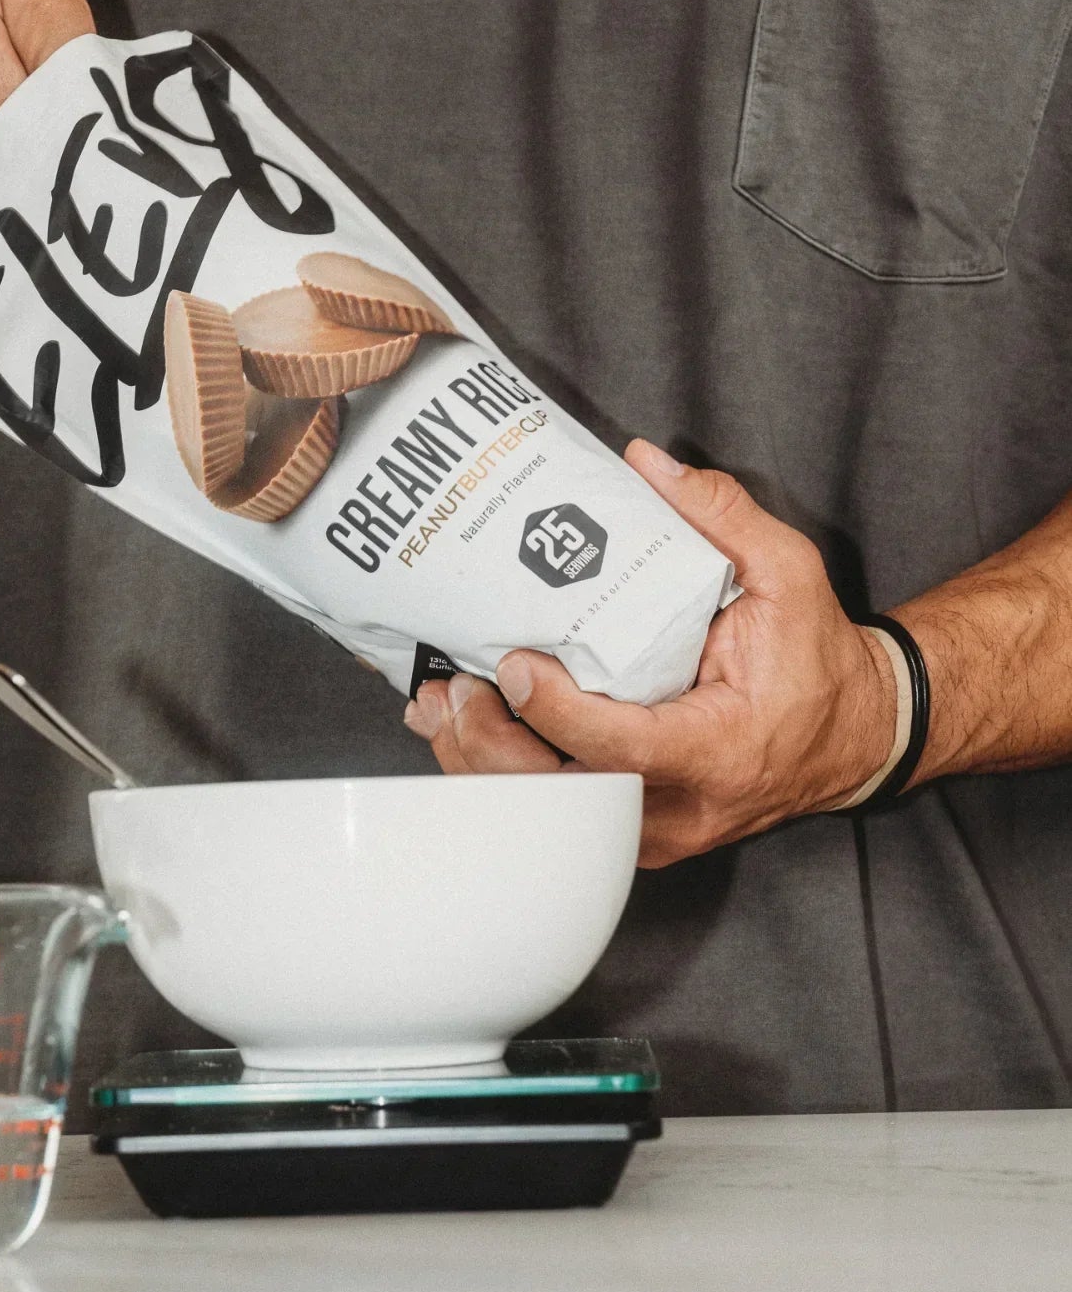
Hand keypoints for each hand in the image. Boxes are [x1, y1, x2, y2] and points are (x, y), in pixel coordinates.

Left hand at [403, 439, 898, 867]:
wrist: (851, 738)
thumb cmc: (818, 662)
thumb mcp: (790, 576)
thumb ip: (723, 517)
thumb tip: (643, 462)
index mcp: (720, 747)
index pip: (625, 748)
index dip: (560, 713)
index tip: (514, 667)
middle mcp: (680, 805)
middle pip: (566, 800)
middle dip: (494, 748)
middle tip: (454, 689)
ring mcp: (652, 829)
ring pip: (550, 817)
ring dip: (482, 765)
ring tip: (440, 706)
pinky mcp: (630, 829)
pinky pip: (556, 814)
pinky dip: (499, 777)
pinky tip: (458, 735)